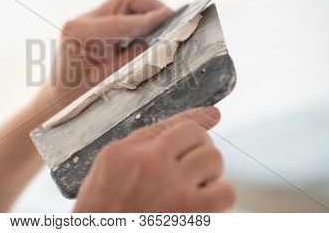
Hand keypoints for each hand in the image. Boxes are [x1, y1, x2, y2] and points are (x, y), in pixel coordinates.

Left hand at [39, 0, 170, 109]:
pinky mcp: (93, 25)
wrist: (56, 101)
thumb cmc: (77, 96)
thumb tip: (159, 43)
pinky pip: (120, 15)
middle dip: (151, 7)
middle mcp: (81, 20)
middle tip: (173, 18)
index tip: (170, 16)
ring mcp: (86, 20)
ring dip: (146, 12)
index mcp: (78, 32)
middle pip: (124, 2)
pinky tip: (151, 31)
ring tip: (166, 24)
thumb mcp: (107, 80)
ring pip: (124, 6)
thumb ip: (131, 59)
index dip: (148, 19)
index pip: (121, 21)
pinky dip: (138, 20)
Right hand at [74, 107, 234, 212]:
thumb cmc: (102, 214)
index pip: (170, 124)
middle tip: (191, 167)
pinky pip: (225, 191)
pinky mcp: (189, 210)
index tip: (212, 114)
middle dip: (199, 148)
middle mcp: (148, 161)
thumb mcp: (107, 172)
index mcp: (124, 152)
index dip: (196, 117)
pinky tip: (205, 203)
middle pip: (196, 135)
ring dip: (210, 171)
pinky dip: (220, 196)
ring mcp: (170, 184)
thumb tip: (175, 131)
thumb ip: (138, 146)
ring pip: (213, 158)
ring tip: (196, 185)